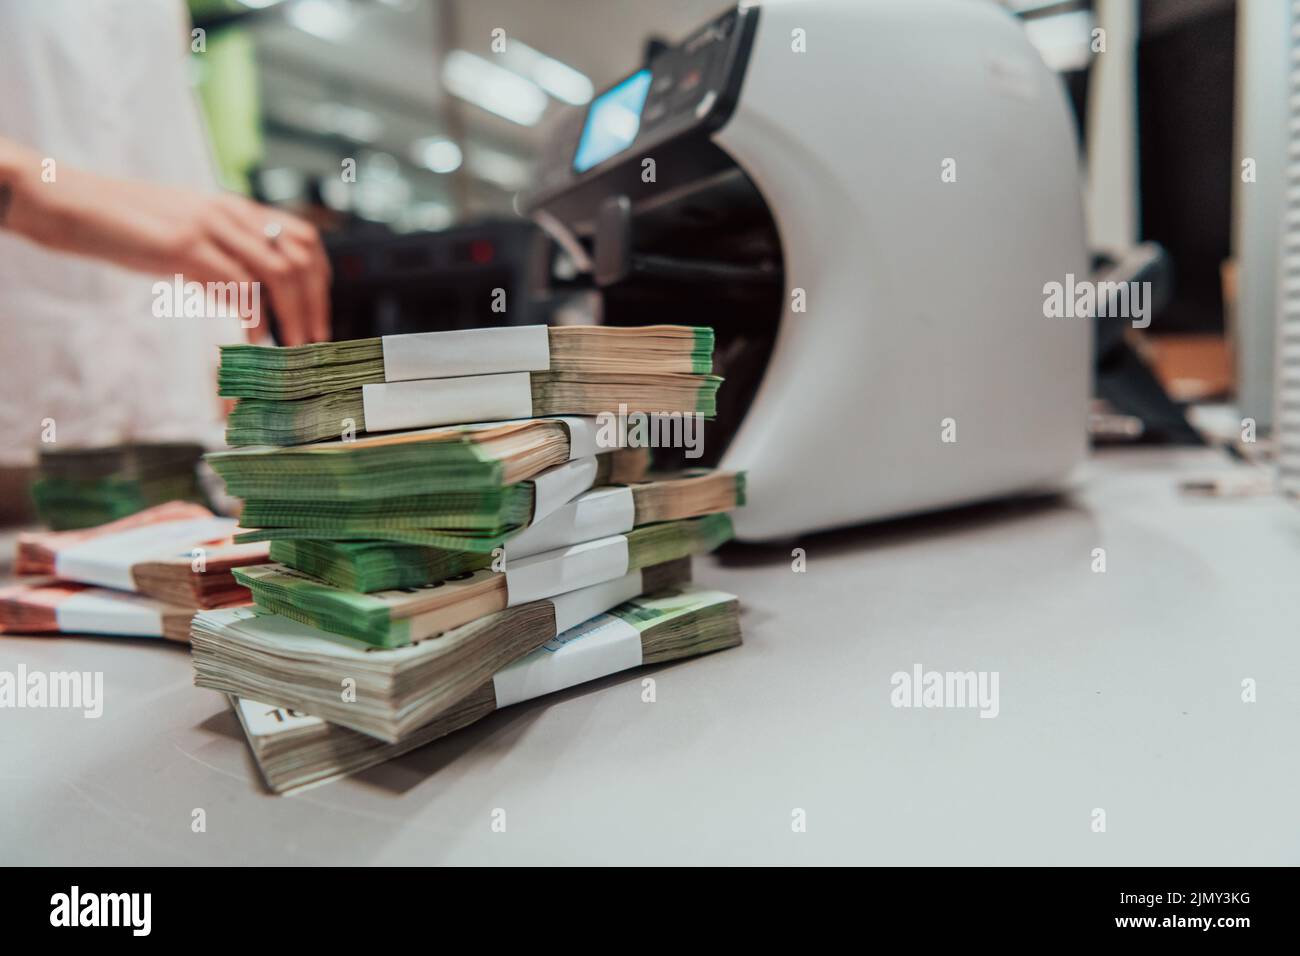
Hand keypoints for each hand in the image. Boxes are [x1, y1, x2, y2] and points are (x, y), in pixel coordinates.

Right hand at [1, 142, 330, 344]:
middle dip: (314, 306)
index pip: (304, 238)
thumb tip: (249, 305)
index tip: (319, 317)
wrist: (71, 203)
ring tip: (293, 346)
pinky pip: (236, 283)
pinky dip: (254, 315)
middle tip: (313, 341)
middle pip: (301, 259)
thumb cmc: (124, 228)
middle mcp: (230, 213)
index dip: (320, 282)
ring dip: (293, 315)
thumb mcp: (184, 244)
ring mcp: (208, 226)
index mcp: (235, 208)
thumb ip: (220, 267)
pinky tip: (255, 339)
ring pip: (279, 271)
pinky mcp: (183, 245)